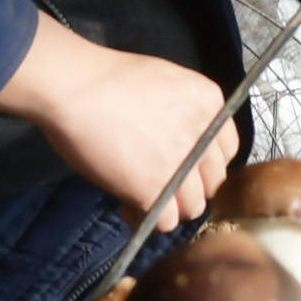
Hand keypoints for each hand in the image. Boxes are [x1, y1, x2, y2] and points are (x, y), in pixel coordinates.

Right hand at [0, 13, 240, 232]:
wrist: (73, 87)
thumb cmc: (106, 79)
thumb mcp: (165, 81)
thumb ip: (185, 112)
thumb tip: (183, 141)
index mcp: (209, 103)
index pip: (228, 151)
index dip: (206, 164)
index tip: (188, 168)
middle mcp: (203, 134)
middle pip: (214, 183)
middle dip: (190, 188)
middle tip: (163, 185)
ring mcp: (180, 164)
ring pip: (193, 207)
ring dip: (171, 207)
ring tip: (144, 198)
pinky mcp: (152, 189)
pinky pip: (166, 221)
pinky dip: (150, 220)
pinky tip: (130, 207)